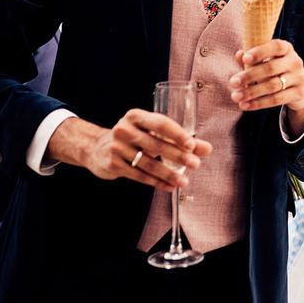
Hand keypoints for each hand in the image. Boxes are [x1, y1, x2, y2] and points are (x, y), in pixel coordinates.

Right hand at [49, 112, 211, 191]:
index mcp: (136, 116)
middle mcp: (124, 130)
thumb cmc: (133, 136)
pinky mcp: (112, 165)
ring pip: (148, 163)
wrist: (96, 148)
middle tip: (195, 164)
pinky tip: (169, 187)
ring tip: (184, 181)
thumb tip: (207, 149)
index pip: (160, 123)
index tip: (192, 145)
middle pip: (155, 144)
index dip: (177, 134)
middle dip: (177, 155)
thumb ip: (180, 139)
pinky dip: (156, 182)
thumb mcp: (152, 131)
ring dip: (168, 174)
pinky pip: (139, 175)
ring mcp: (116, 148)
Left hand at [229, 40, 303, 119]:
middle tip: (233, 82)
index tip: (245, 59)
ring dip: (251, 92)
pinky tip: (245, 105)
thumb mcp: (267, 60)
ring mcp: (298, 78)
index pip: (276, 46)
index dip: (260, 52)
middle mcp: (295, 61)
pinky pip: (276, 99)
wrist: (301, 88)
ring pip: (272, 85)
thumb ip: (253, 58)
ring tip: (236, 96)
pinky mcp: (298, 93)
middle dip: (250, 75)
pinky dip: (259, 103)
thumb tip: (239, 54)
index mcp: (286, 49)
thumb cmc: (277, 70)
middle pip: (271, 68)